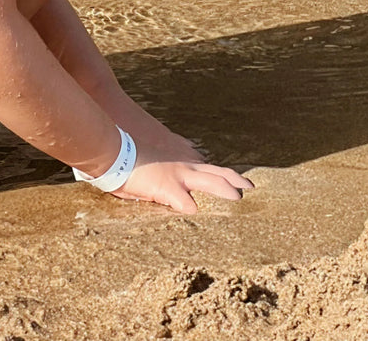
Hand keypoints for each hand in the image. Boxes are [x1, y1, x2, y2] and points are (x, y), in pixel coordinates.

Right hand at [113, 156, 252, 214]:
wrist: (116, 152)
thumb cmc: (129, 159)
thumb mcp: (153, 162)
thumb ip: (165, 169)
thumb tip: (173, 183)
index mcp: (179, 162)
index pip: (205, 168)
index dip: (219, 176)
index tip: (232, 182)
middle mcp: (183, 167)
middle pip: (216, 172)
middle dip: (235, 179)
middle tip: (251, 187)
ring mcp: (177, 176)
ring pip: (211, 181)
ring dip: (226, 189)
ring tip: (239, 198)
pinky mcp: (167, 188)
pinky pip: (185, 203)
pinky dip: (192, 210)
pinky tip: (196, 216)